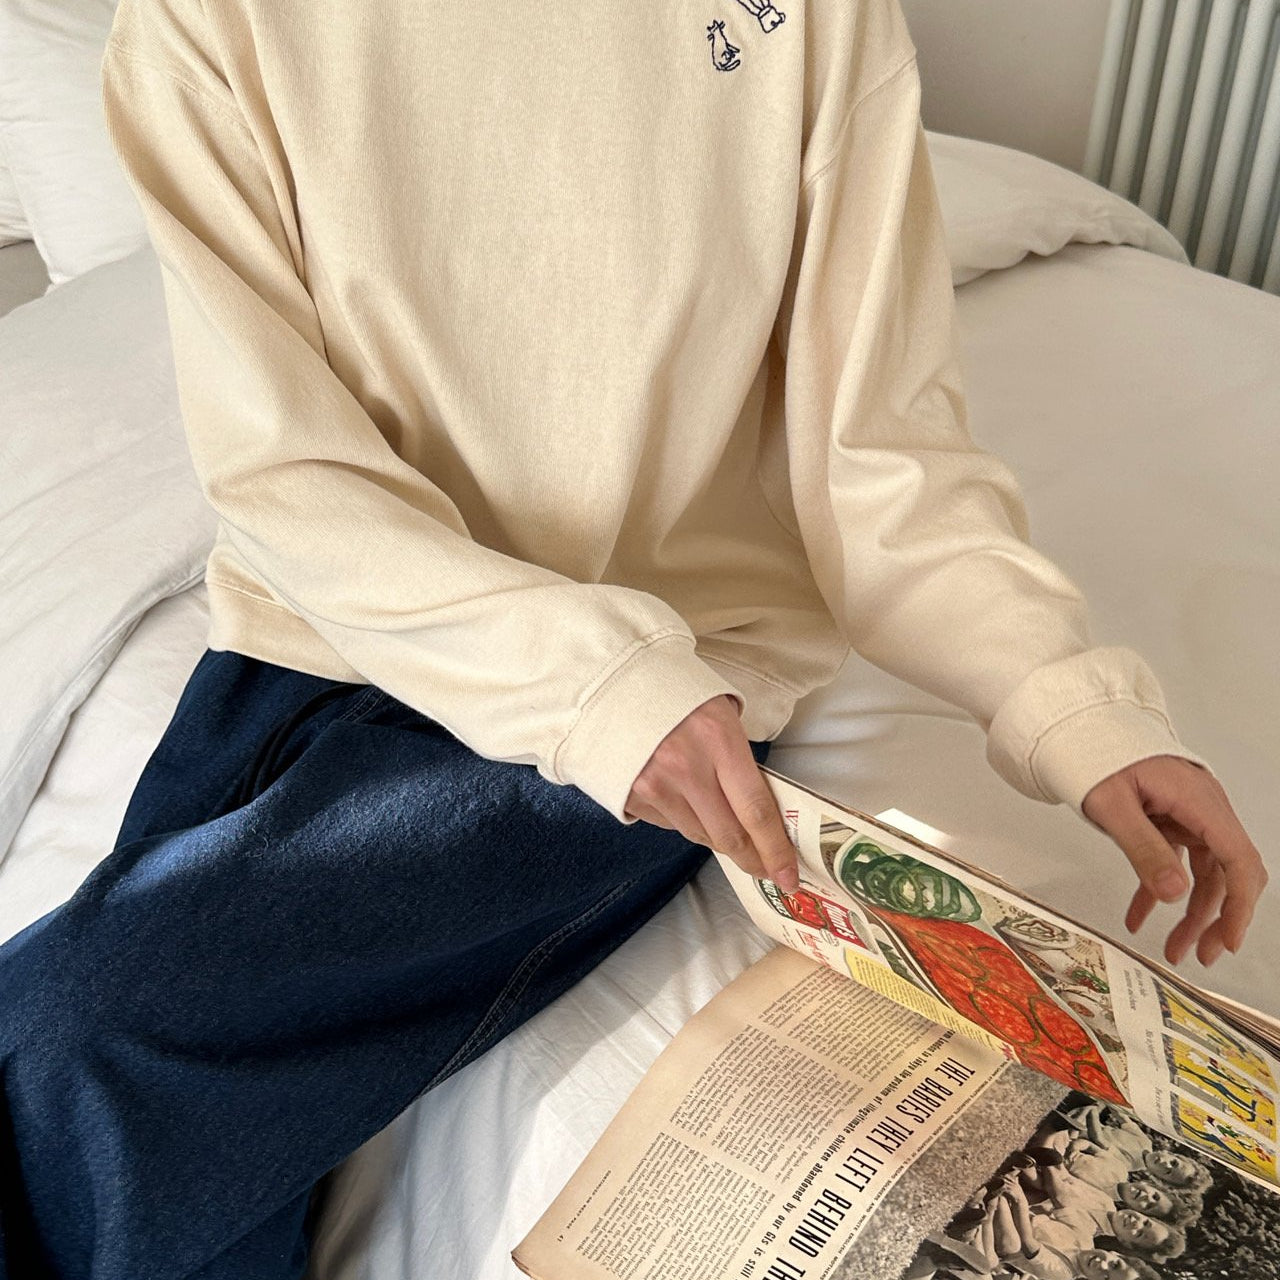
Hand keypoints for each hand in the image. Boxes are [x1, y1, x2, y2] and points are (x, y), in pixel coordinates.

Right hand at [624, 693, 799, 891]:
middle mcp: (686, 768)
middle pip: (729, 835)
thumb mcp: (721, 712)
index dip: (776, 850)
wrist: (613, 683)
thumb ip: (740, 759)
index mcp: (718, 739)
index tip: (789, 875)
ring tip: (734, 839)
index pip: (756, 811)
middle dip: (754, 859)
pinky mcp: (632, 796)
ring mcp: (655, 786)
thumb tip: (760, 808)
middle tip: (768, 871)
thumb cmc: (677, 692)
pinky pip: (670, 824)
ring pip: (700, 835)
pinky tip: (691, 806)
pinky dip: (687, 822)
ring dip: (721, 841)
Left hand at [1081, 755, 1267, 965]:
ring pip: (1202, 873)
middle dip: (1219, 917)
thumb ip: (1143, 847)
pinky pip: (1172, 863)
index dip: (1240, 904)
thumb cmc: (1095, 755)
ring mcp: (1187, 815)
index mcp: (1198, 801)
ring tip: (1173, 948)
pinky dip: (1158, 891)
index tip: (1229, 938)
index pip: (1238, 859)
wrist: (1080, 729)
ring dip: (1191, 913)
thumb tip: (1175, 892)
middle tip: (1203, 954)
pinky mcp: (1167, 820)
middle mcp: (1201, 809)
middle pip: (1228, 872)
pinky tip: (1138, 917)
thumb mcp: (1113, 804)